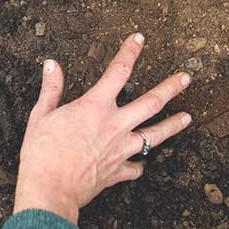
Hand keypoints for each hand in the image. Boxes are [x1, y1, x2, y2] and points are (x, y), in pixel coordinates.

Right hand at [13, 33, 192, 224]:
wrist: (50, 189)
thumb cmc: (42, 152)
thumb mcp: (41, 114)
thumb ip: (51, 88)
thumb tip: (52, 65)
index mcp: (95, 107)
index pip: (118, 72)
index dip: (130, 52)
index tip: (139, 39)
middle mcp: (115, 125)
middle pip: (151, 103)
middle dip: (171, 88)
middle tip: (186, 78)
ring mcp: (121, 150)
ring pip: (155, 135)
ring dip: (173, 125)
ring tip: (187, 117)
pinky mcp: (118, 172)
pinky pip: (136, 168)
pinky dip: (139, 165)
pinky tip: (141, 164)